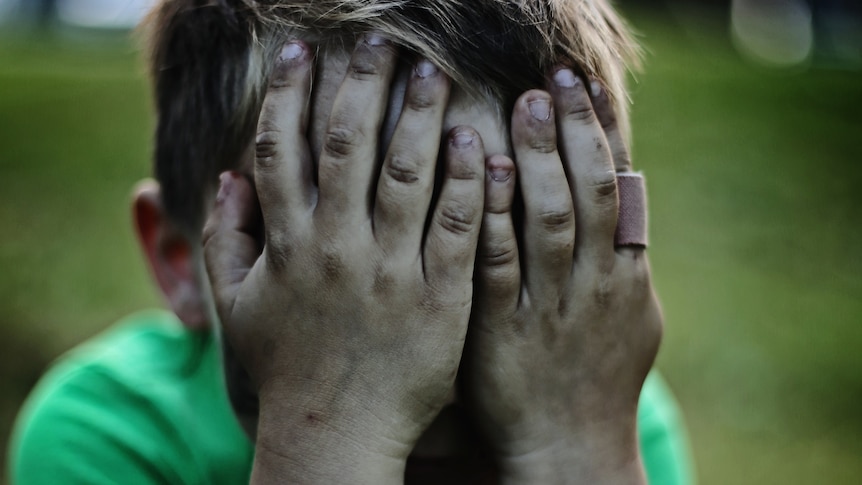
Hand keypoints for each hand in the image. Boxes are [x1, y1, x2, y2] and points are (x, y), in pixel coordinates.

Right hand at [203, 37, 485, 482]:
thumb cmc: (286, 369)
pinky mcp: (440, 298)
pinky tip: (474, 142)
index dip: (289, 95)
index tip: (303, 52)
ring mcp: (391, 272)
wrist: (336, 433)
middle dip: (360, 85)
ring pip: (406, 174)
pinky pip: (456, 227)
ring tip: (431, 72)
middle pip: (346, 146)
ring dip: (418, 116)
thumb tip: (226, 176)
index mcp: (287, 246)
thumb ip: (224, 239)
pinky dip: (466, 181)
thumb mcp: (238, 307)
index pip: (281, 151)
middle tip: (380, 42)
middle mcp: (337, 249)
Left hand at [464, 69, 661, 483]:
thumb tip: (627, 199)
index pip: (621, 189)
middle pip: (590, 192)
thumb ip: (626, 259)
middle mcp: (595, 285)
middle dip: (573, 132)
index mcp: (626, 277)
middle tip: (550, 82)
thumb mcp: (632, 318)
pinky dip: (495, 214)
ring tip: (524, 106)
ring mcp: (551, 306)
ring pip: (552, 219)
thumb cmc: (596, 379)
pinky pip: (500, 262)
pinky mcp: (504, 328)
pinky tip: (486, 171)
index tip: (583, 88)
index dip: (603, 135)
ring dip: (540, 158)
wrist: (569, 449)